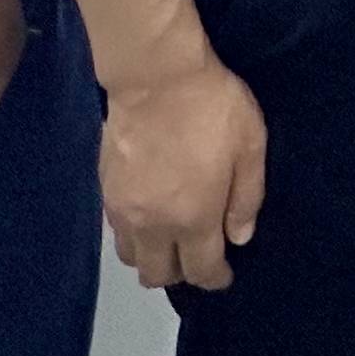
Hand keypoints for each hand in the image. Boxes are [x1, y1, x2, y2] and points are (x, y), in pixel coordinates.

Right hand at [100, 55, 268, 291]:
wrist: (155, 76)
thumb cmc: (213, 108)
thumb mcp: (250, 147)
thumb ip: (246, 199)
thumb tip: (239, 238)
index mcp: (193, 218)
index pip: (201, 270)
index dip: (215, 278)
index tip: (224, 274)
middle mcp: (153, 225)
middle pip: (158, 275)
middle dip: (180, 274)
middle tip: (197, 255)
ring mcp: (123, 209)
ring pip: (131, 258)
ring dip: (151, 257)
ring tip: (170, 238)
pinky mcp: (104, 190)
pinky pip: (116, 230)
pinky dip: (133, 234)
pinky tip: (148, 214)